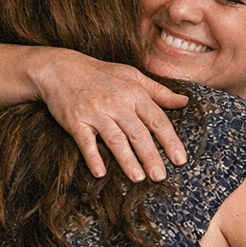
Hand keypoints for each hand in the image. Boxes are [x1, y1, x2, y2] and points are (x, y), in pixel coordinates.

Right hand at [33, 52, 187, 181]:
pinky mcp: (75, 120)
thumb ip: (159, 91)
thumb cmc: (100, 74)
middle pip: (138, 133)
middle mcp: (116, 102)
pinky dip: (92, 157)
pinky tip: (100, 172)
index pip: (156, 119)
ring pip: (114, 139)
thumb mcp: (132, 76)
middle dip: (151, 156)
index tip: (180, 159)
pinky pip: (85, 141)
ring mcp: (95, 112)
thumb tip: (185, 101)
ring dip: (127, 160)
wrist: (61, 68)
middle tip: (160, 176)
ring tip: (138, 178)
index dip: (170, 140)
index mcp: (133, 93)